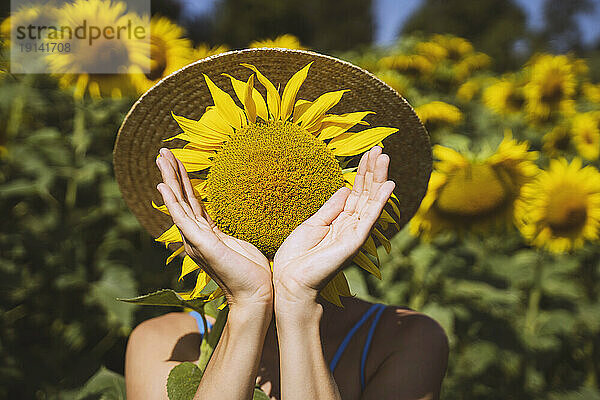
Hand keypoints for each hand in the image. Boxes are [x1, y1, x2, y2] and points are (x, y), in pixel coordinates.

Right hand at [156, 148, 272, 307]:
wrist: (255, 295)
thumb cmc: (251, 274)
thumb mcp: (239, 244)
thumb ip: (229, 233)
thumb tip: (232, 226)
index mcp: (206, 234)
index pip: (191, 202)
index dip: (184, 181)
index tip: (177, 162)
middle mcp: (195, 236)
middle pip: (181, 198)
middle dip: (172, 173)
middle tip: (163, 151)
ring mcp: (195, 240)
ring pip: (178, 203)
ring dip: (169, 179)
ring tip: (161, 158)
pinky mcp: (201, 244)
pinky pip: (182, 218)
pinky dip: (172, 201)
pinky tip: (163, 186)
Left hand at [272, 146, 394, 309]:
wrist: (290, 281)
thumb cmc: (297, 256)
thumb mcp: (313, 224)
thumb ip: (331, 207)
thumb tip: (345, 188)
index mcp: (339, 221)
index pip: (356, 193)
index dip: (362, 173)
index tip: (368, 154)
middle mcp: (350, 226)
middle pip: (366, 194)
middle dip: (373, 171)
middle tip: (381, 149)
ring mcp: (354, 233)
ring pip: (370, 201)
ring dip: (379, 179)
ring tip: (385, 158)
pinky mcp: (354, 242)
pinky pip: (369, 218)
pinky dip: (380, 202)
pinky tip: (389, 186)